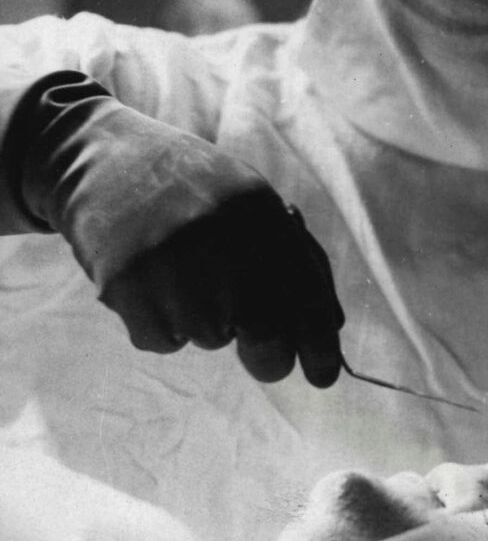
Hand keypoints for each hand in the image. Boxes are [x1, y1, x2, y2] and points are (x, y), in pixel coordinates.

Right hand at [22, 73, 344, 385]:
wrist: (103, 163)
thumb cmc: (193, 190)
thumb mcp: (253, 205)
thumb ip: (296, 259)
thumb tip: (330, 327)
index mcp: (261, 213)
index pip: (306, 297)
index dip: (321, 347)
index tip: (324, 377)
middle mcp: (221, 239)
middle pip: (266, 336)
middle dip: (270, 358)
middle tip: (260, 350)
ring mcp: (172, 264)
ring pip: (211, 338)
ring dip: (205, 322)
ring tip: (181, 273)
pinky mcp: (127, 286)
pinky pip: (163, 341)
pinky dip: (161, 324)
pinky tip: (151, 281)